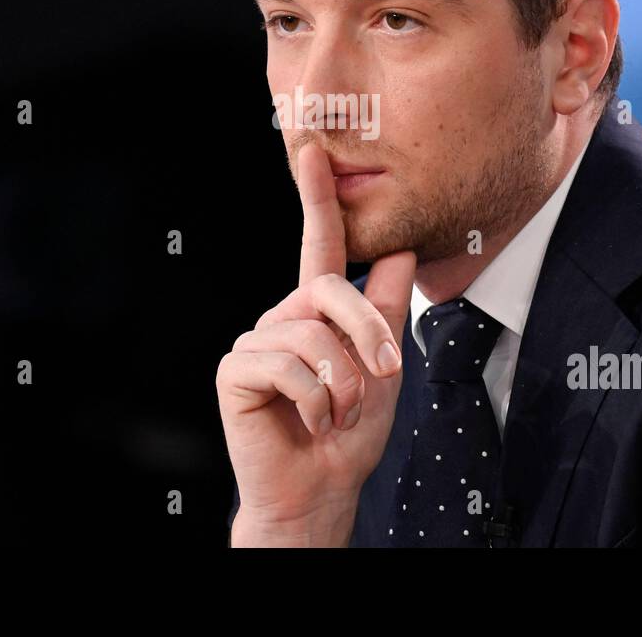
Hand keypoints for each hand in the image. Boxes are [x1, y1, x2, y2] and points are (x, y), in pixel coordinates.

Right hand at [217, 142, 415, 545]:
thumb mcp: (383, 366)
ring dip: (342, 384)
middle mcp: (282, 315)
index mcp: (316, 308)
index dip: (318, 198)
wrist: (321, 489)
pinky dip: (314, 402)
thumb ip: (387, 309)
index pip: (321, 245)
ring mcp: (256, 340)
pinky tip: (310, 423)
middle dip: (368, 332)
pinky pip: (286, 366)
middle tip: (386, 376)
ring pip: (311, 334)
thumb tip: (405, 247)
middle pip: (330, 289)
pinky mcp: (235, 369)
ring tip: (338, 415)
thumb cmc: (349, 431)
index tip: (314, 151)